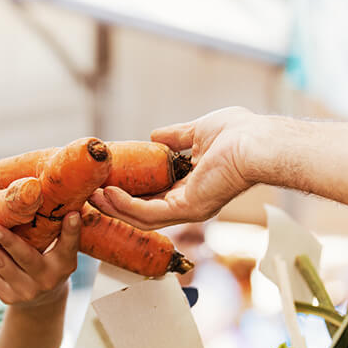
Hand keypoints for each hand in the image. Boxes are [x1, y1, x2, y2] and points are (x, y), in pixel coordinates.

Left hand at [0, 211, 79, 308]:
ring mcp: (20, 291)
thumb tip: (73, 209)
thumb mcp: (65, 252)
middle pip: (17, 256)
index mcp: (61, 267)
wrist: (43, 301)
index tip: (66, 215)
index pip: (65, 247)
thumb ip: (67, 234)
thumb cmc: (54, 264)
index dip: (67, 232)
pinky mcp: (2, 294)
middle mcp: (42, 282)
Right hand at [89, 106, 261, 228]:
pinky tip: (109, 193)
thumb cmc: (240, 134)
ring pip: (141, 216)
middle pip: (142, 210)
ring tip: (91, 195)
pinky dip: (126, 205)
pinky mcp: (187, 209)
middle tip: (90, 191)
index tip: (106, 177)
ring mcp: (188, 209)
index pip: (153, 193)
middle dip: (114, 203)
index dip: (128, 188)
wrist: (257, 142)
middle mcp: (188, 202)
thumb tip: (153, 135)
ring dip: (114, 207)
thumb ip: (176, 136)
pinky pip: (148, 213)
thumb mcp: (198, 130)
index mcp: (192, 185)